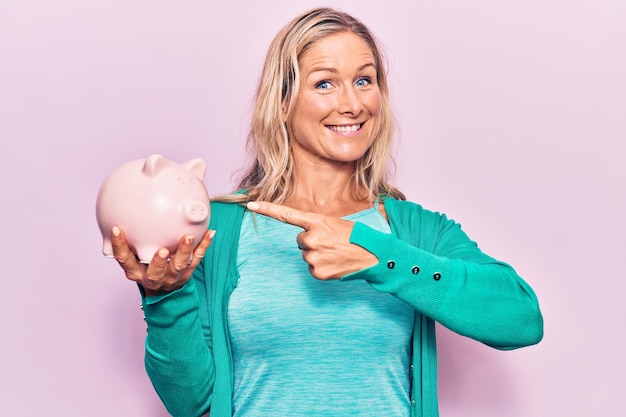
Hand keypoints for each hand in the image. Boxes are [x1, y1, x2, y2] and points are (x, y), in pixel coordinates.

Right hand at [111, 226, 214, 295]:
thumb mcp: (133, 259)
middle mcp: (153, 277)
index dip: (119, 246)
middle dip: (159, 262)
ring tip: (188, 237)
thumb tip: (123, 213)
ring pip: (179, 266)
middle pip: (155, 272)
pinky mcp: (188, 273)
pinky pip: (197, 259)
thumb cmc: (145, 268)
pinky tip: (210, 233)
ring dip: (184, 252)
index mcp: (135, 272)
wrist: (163, 292)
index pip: (124, 260)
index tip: (117, 229)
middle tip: (162, 250)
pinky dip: (204, 246)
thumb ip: (129, 243)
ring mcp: (172, 277)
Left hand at [246, 201, 377, 279]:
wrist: (373, 256)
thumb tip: (305, 237)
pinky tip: (335, 263)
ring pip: (306, 254)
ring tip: (336, 252)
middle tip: (332, 242)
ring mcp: (313, 255)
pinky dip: (321, 267)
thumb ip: (317, 227)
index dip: (267, 209)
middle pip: (300, 239)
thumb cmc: (356, 237)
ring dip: (318, 253)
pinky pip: (311, 267)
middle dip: (312, 240)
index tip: (250, 205)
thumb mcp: (337, 223)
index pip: (287, 214)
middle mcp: (312, 237)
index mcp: (317, 221)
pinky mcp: (316, 271)